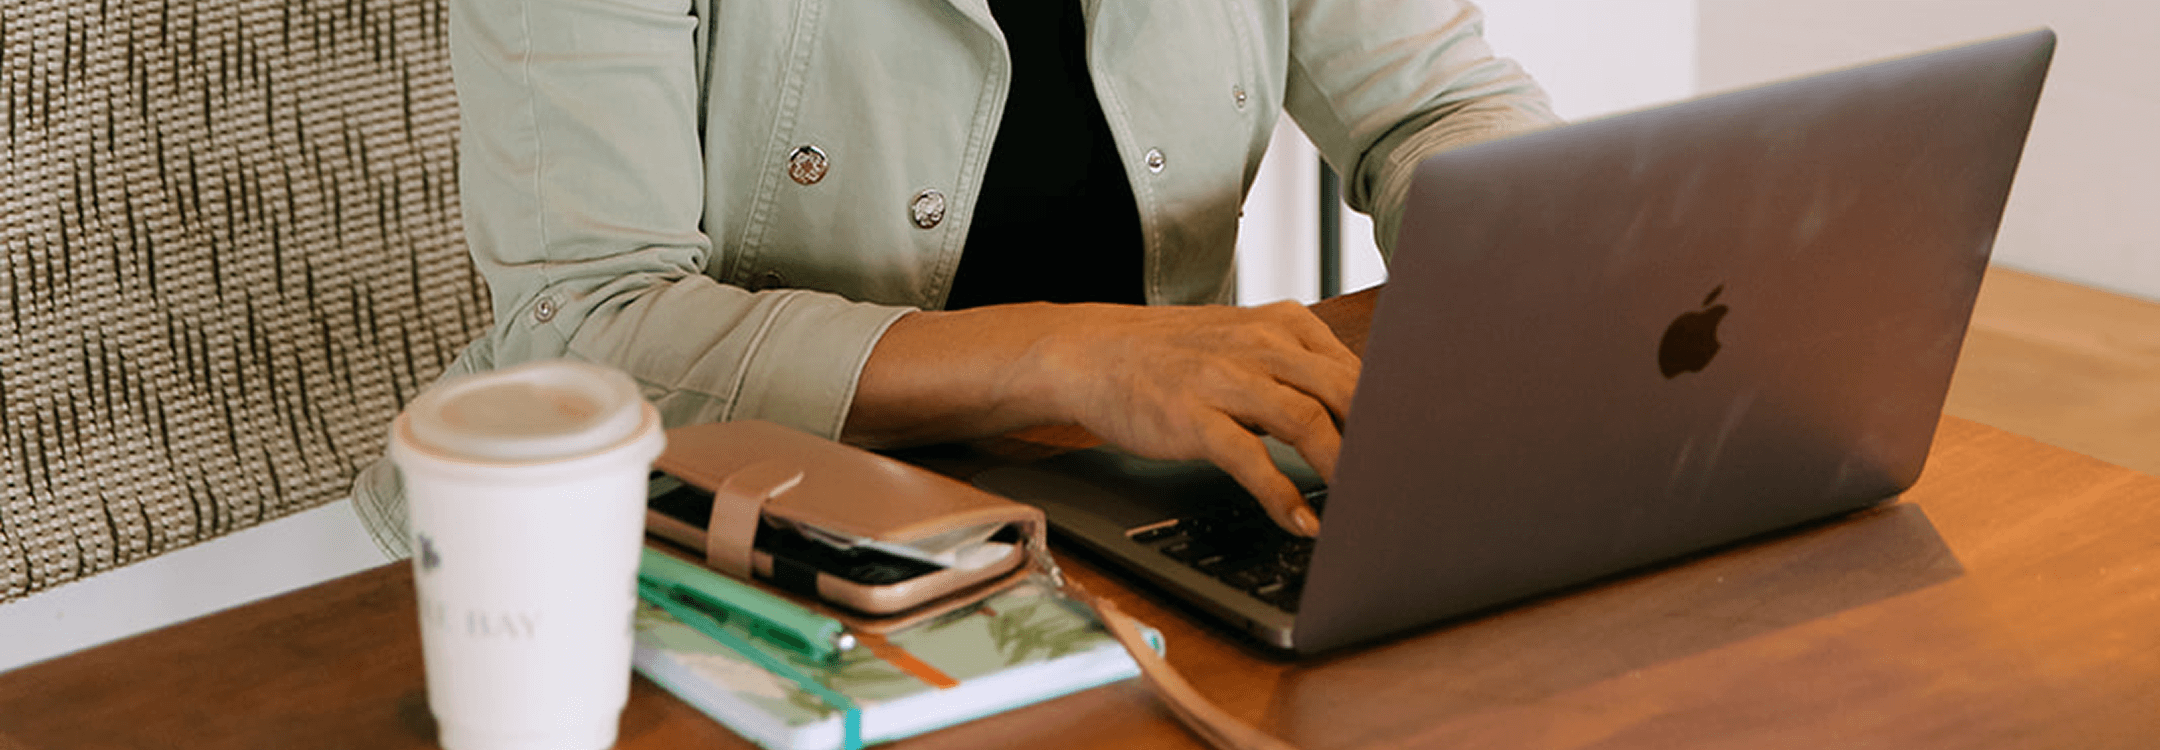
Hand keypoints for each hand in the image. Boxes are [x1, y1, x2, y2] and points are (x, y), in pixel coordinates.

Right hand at [849, 301, 1359, 536]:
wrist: (1091, 351)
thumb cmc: (1175, 356)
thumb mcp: (1246, 344)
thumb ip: (1302, 371)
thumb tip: (1367, 414)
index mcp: (1284, 325)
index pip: (1360, 367)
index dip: (1397, 410)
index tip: (1426, 448)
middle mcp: (1261, 346)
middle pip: (1344, 390)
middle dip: (1382, 440)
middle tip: (1410, 482)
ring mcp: (1224, 379)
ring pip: (1305, 419)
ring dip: (1343, 467)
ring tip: (1367, 507)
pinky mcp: (1191, 416)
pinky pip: (1248, 457)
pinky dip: (1281, 493)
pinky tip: (1300, 521)